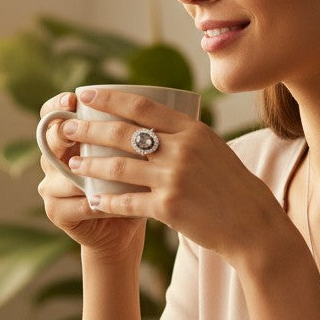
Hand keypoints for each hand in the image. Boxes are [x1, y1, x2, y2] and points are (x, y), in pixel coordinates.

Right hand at [37, 92, 146, 261]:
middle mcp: (53, 161)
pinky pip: (76, 205)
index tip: (73, 99)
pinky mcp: (57, 213)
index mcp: (67, 140)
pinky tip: (114, 201)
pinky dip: (98, 203)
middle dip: (63, 133)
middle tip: (77, 129)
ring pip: (64, 175)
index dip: (57, 105)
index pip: (51, 114)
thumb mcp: (132, 153)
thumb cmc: (132, 182)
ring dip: (88, 173)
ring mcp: (51, 188)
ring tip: (112, 169)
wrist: (125, 226)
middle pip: (49, 140)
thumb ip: (134, 131)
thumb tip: (159, 97)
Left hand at [59, 87, 282, 262]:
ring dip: (90, 164)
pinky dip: (106, 201)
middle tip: (66, 128)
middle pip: (123, 133)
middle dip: (89, 129)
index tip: (85, 95)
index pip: (142, 106)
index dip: (109, 99)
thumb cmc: (232, 187)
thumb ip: (184, 136)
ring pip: (118, 166)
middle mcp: (181, 149)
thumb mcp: (213, 149)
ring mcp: (174, 178)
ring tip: (73, 164)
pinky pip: (127, 201)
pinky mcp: (168, 207)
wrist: (252, 224)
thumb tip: (151, 125)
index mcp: (192, 130)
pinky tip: (92, 200)